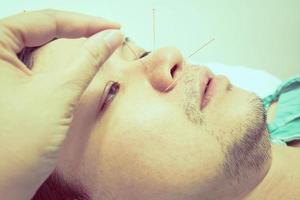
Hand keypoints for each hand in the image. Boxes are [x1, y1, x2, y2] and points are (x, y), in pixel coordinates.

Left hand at [0, 9, 123, 198]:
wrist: (0, 188)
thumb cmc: (13, 148)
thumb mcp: (58, 94)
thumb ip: (88, 60)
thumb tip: (109, 37)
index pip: (45, 20)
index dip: (85, 23)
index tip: (111, 28)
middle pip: (41, 30)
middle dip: (77, 31)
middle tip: (106, 34)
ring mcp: (0, 74)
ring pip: (38, 46)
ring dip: (68, 46)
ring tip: (94, 45)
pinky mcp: (8, 88)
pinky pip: (35, 65)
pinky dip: (58, 64)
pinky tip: (73, 67)